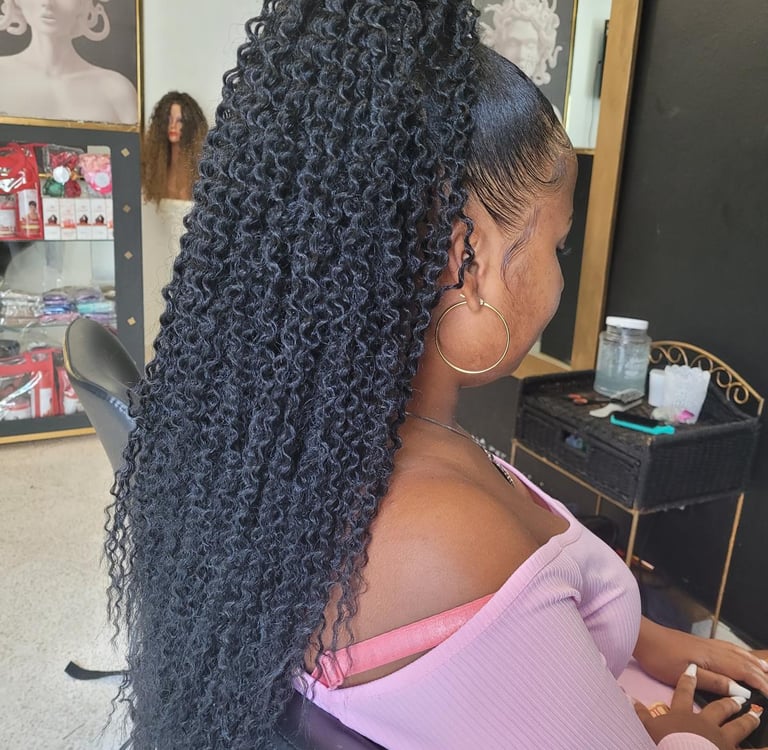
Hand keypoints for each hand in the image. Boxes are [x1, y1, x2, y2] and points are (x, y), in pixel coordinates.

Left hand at [634, 617, 767, 696]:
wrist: (643, 637)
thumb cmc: (661, 658)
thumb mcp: (686, 675)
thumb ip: (714, 682)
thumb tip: (741, 691)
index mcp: (712, 657)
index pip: (743, 671)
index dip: (759, 683)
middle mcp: (712, 649)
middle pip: (742, 660)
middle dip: (759, 673)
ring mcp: (705, 644)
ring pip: (735, 652)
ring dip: (751, 661)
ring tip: (765, 669)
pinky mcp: (698, 643)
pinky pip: (726, 647)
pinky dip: (738, 652)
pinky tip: (737, 655)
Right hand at [636, 664, 765, 748]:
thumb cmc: (665, 742)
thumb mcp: (648, 727)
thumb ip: (639, 712)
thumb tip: (626, 697)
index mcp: (682, 713)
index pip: (683, 692)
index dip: (686, 680)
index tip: (690, 669)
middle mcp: (704, 720)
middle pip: (718, 706)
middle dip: (728, 699)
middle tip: (740, 696)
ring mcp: (720, 736)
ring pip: (736, 724)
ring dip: (747, 719)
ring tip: (756, 714)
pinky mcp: (730, 749)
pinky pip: (750, 749)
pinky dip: (760, 748)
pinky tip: (767, 746)